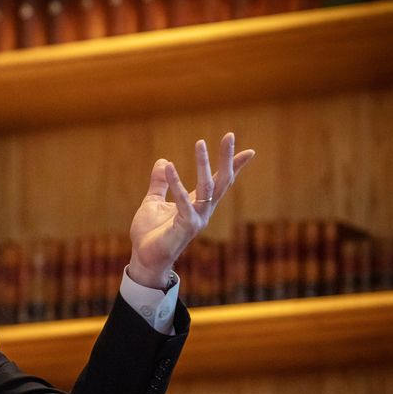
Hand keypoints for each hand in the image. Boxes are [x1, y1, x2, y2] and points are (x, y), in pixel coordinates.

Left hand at [127, 133, 254, 288]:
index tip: (249, 151)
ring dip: (204, 165)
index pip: (219, 182)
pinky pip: (182, 202)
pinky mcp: (185, 227)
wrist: (143, 258)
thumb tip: (162, 161)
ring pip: (206, 188)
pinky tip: (168, 167)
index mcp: (197, 204)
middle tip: (229, 135)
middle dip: (226, 159)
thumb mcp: (153, 202)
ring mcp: (196, 219)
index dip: (233, 166)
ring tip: (200, 143)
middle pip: (220, 181)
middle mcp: (202, 210)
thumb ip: (159, 184)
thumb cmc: (151, 234)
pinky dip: (175, 183)